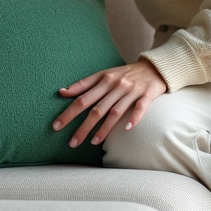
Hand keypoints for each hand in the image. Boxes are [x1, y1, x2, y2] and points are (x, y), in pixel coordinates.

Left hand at [52, 59, 167, 147]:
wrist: (154, 67)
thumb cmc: (125, 74)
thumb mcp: (104, 74)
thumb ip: (84, 84)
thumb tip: (62, 92)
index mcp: (104, 79)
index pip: (82, 97)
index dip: (69, 112)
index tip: (56, 126)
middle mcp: (116, 84)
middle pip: (96, 108)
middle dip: (82, 126)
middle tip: (71, 143)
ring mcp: (132, 90)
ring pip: (115, 111)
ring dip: (104, 128)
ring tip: (93, 143)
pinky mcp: (147, 94)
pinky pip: (140, 108)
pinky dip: (133, 118)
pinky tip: (127, 129)